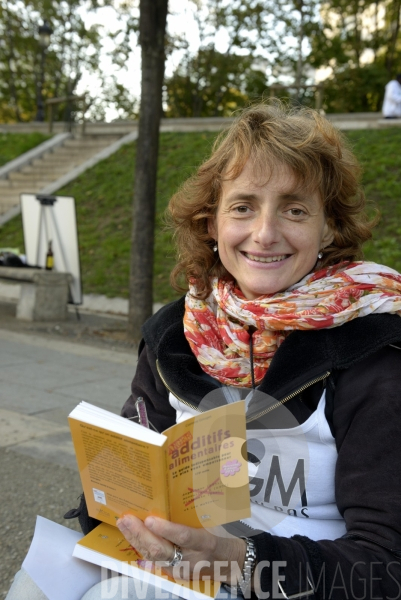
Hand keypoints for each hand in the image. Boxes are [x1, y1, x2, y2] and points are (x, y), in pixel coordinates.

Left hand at [116, 514, 245, 583]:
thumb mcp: (211, 524)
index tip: (150, 520)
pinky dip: (140, 546)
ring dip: (136, 539)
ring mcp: (179, 569)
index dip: (166, 529)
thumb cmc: (219, 536)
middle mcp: (190, 559)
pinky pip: (153, 559)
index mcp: (204, 542)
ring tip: (124, 523)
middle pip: (161, 550)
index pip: (183, 537)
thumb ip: (192, 516)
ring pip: (153, 556)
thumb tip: (169, 496)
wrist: (228, 563)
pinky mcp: (172, 572)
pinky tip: (130, 536)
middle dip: (141, 534)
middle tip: (127, 519)